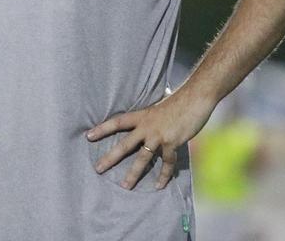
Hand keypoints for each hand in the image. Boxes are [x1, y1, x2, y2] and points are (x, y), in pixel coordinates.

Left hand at [87, 92, 215, 189]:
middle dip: (111, 157)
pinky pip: (166, 163)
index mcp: (142, 115)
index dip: (103, 129)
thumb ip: (151, 117)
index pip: (118, 122)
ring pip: (142, 158)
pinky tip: (159, 185)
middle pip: (125, 144)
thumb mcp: (159, 106)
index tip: (89, 136)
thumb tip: (148, 120)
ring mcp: (159, 135)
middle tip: (98, 169)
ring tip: (125, 186)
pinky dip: (163, 175)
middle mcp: (147, 126)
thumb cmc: (179, 101)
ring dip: (133, 173)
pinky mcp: (172, 143)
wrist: (195, 98)